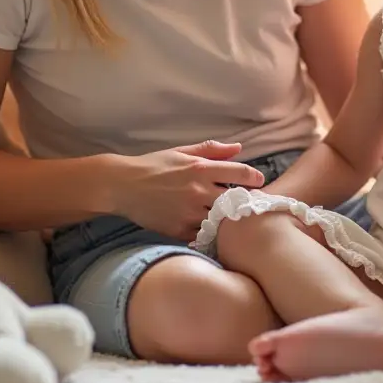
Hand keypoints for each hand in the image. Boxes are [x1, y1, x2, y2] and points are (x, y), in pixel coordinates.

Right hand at [104, 141, 265, 239]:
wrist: (122, 186)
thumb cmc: (153, 166)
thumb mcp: (181, 152)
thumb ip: (211, 150)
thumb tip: (238, 148)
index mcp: (201, 169)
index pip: (239, 173)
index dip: (254, 178)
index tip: (260, 182)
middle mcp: (198, 191)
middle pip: (234, 201)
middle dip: (243, 203)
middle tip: (248, 204)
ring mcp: (189, 213)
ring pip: (220, 221)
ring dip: (226, 220)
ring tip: (230, 219)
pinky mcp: (178, 230)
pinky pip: (202, 234)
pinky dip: (208, 232)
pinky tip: (210, 229)